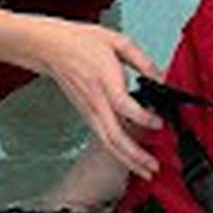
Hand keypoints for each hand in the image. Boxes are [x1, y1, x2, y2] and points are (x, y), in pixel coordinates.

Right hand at [24, 16, 162, 177]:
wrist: (52, 49)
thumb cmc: (81, 43)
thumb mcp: (117, 41)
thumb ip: (142, 60)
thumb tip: (160, 77)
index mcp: (105, 80)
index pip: (124, 106)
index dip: (143, 118)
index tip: (160, 123)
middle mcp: (96, 101)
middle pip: (115, 136)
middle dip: (136, 155)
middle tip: (154, 166)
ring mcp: (90, 111)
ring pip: (108, 143)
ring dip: (128, 160)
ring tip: (147, 171)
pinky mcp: (87, 115)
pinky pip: (104, 139)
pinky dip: (118, 153)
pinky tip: (130, 159)